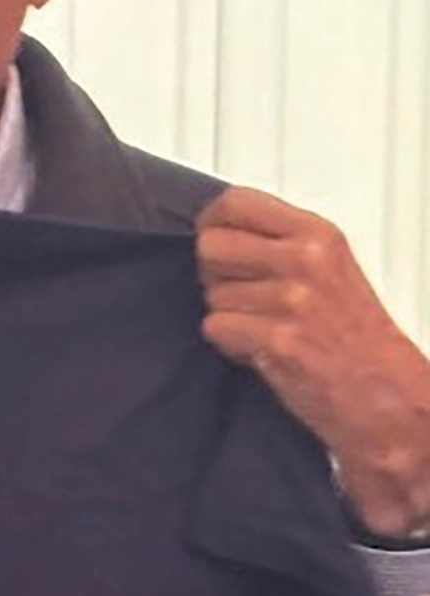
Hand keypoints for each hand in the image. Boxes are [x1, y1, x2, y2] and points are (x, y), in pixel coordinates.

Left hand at [198, 186, 429, 537]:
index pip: (236, 203)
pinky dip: (230, 346)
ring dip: (229, 318)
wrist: (384, 393)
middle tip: (242, 296)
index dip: (211, 224)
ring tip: (265, 330)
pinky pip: (216, 328)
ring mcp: (291, 299)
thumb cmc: (354, 337)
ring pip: (212, 295)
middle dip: (214, 275)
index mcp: (317, 235)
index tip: (213, 240)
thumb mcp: (329, 268)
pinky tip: (262, 352)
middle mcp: (304, 260)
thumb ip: (281, 245)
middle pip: (211, 247)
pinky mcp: (277, 339)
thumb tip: (219, 234)